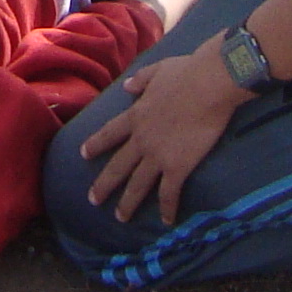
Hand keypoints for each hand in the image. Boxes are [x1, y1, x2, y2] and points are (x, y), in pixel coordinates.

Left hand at [79, 38, 249, 224]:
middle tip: (92, 199)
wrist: (208, 84)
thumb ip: (140, 80)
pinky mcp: (178, 167)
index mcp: (136, 115)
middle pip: (117, 166)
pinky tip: (167, 221)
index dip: (96, 144)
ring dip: (128, 203)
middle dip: (103, 184)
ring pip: (137, 184)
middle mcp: (141, 139)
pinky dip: (167, 209)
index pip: (110, 133)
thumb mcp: (157, 70)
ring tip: (120, 217)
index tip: (83, 154)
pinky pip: (169, 193)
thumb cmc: (186, 72)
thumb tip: (126, 86)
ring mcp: (157, 155)